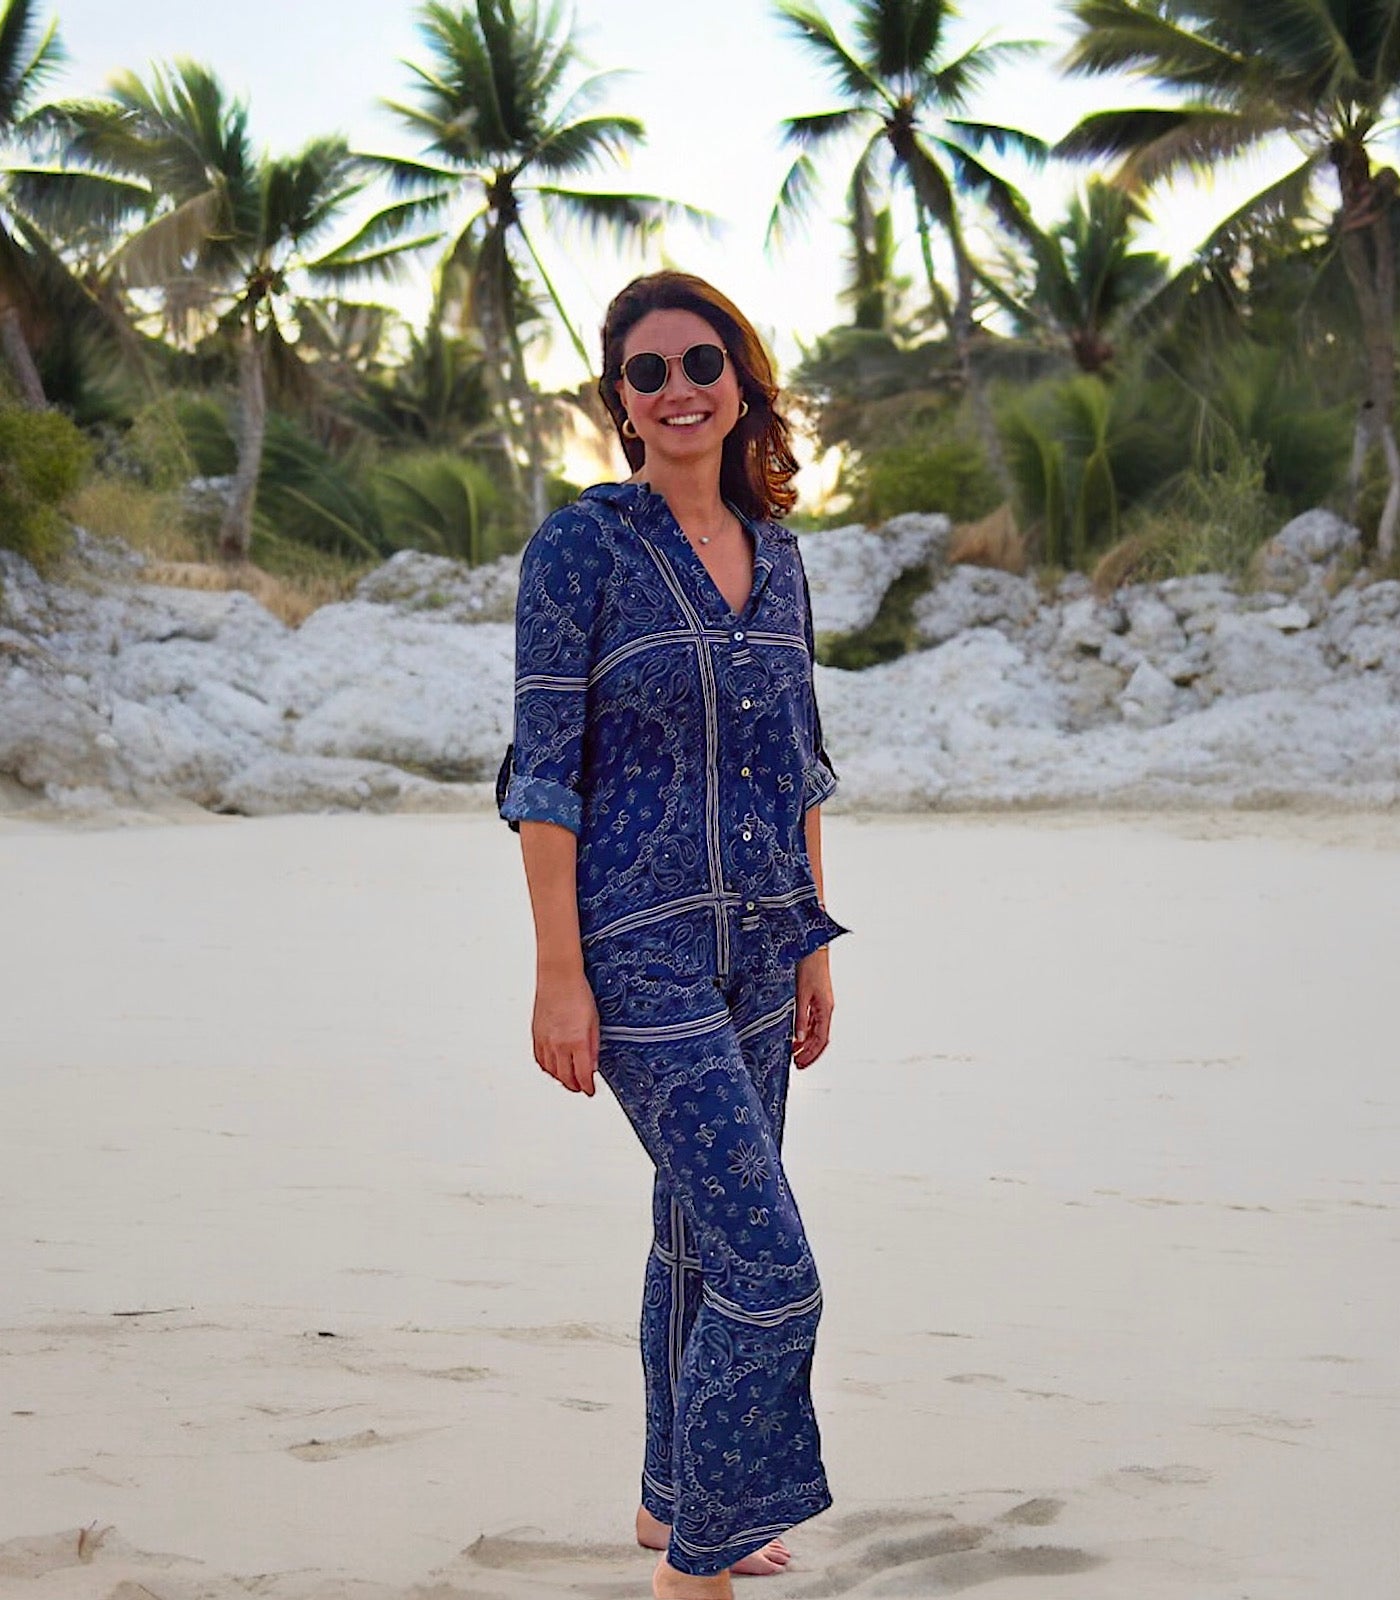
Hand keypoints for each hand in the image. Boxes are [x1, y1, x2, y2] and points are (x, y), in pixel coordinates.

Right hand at [532, 967, 599, 1095]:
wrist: (558, 977)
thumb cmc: (578, 993)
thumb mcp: (594, 1021)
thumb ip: (593, 1046)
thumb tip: (593, 1065)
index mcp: (577, 1042)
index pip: (582, 1075)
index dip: (587, 1087)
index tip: (590, 1091)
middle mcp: (559, 1044)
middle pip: (565, 1077)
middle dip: (574, 1086)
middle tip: (581, 1088)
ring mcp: (545, 1041)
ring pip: (550, 1071)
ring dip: (560, 1079)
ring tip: (568, 1080)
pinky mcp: (536, 1035)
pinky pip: (539, 1060)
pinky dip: (546, 1068)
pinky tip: (552, 1068)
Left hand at [792, 947, 833, 1069]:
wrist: (812, 948)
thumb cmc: (809, 967)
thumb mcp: (801, 994)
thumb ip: (800, 1017)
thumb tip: (799, 1038)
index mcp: (825, 1009)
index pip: (821, 1040)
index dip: (812, 1054)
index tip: (801, 1064)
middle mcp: (825, 1009)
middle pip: (820, 1039)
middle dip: (809, 1053)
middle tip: (797, 1064)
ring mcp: (821, 1004)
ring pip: (816, 1031)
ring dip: (806, 1044)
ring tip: (795, 1053)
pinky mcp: (815, 999)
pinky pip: (812, 1021)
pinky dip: (805, 1031)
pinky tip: (796, 1036)